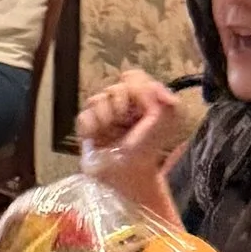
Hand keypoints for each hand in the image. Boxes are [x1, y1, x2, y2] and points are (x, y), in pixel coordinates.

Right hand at [77, 72, 189, 194]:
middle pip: (114, 88)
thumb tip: (155, 87)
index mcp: (139, 100)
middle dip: (120, 103)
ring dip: (106, 116)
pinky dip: (91, 127)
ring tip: (111, 132)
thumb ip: (167, 100)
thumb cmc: (148, 149)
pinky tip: (98, 137)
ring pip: (96, 99)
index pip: (133, 77)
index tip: (141, 104)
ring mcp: (101, 115)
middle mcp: (119, 104)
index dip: (135, 87)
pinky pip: (83, 117)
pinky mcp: (87, 129)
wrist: (130, 174)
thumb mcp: (166, 123)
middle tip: (125, 120)